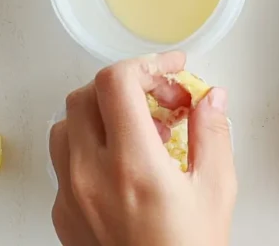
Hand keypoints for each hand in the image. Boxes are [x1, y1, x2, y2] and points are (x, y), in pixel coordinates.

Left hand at [49, 52, 236, 245]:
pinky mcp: (62, 213)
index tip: (171, 70)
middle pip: (85, 95)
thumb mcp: (216, 190)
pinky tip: (126, 163)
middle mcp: (90, 175)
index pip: (116, 82)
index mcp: (132, 164)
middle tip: (162, 99)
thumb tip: (211, 100)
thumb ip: (214, 134)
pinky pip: (64, 161)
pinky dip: (92, 146)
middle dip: (127, 85)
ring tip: (143, 131)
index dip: (147, 64)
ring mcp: (69, 195)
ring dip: (102, 114)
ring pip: (66, 125)